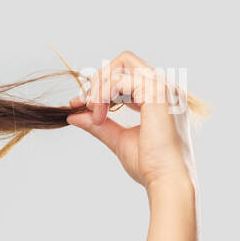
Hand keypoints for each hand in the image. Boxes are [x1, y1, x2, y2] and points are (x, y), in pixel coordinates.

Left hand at [65, 50, 196, 190]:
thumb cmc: (149, 164)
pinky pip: (121, 79)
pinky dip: (103, 95)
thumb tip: (73, 115)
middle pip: (123, 62)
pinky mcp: (158, 92)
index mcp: (157, 97)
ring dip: (99, 88)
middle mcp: (163, 87)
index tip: (78, 104)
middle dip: (98, 80)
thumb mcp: (118, 139)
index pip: (125, 76)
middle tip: (83, 104)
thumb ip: (98, 124)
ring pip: (121, 65)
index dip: (99, 86)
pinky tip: (100, 116)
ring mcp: (163, 87)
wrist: (166, 178)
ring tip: (95, 114)